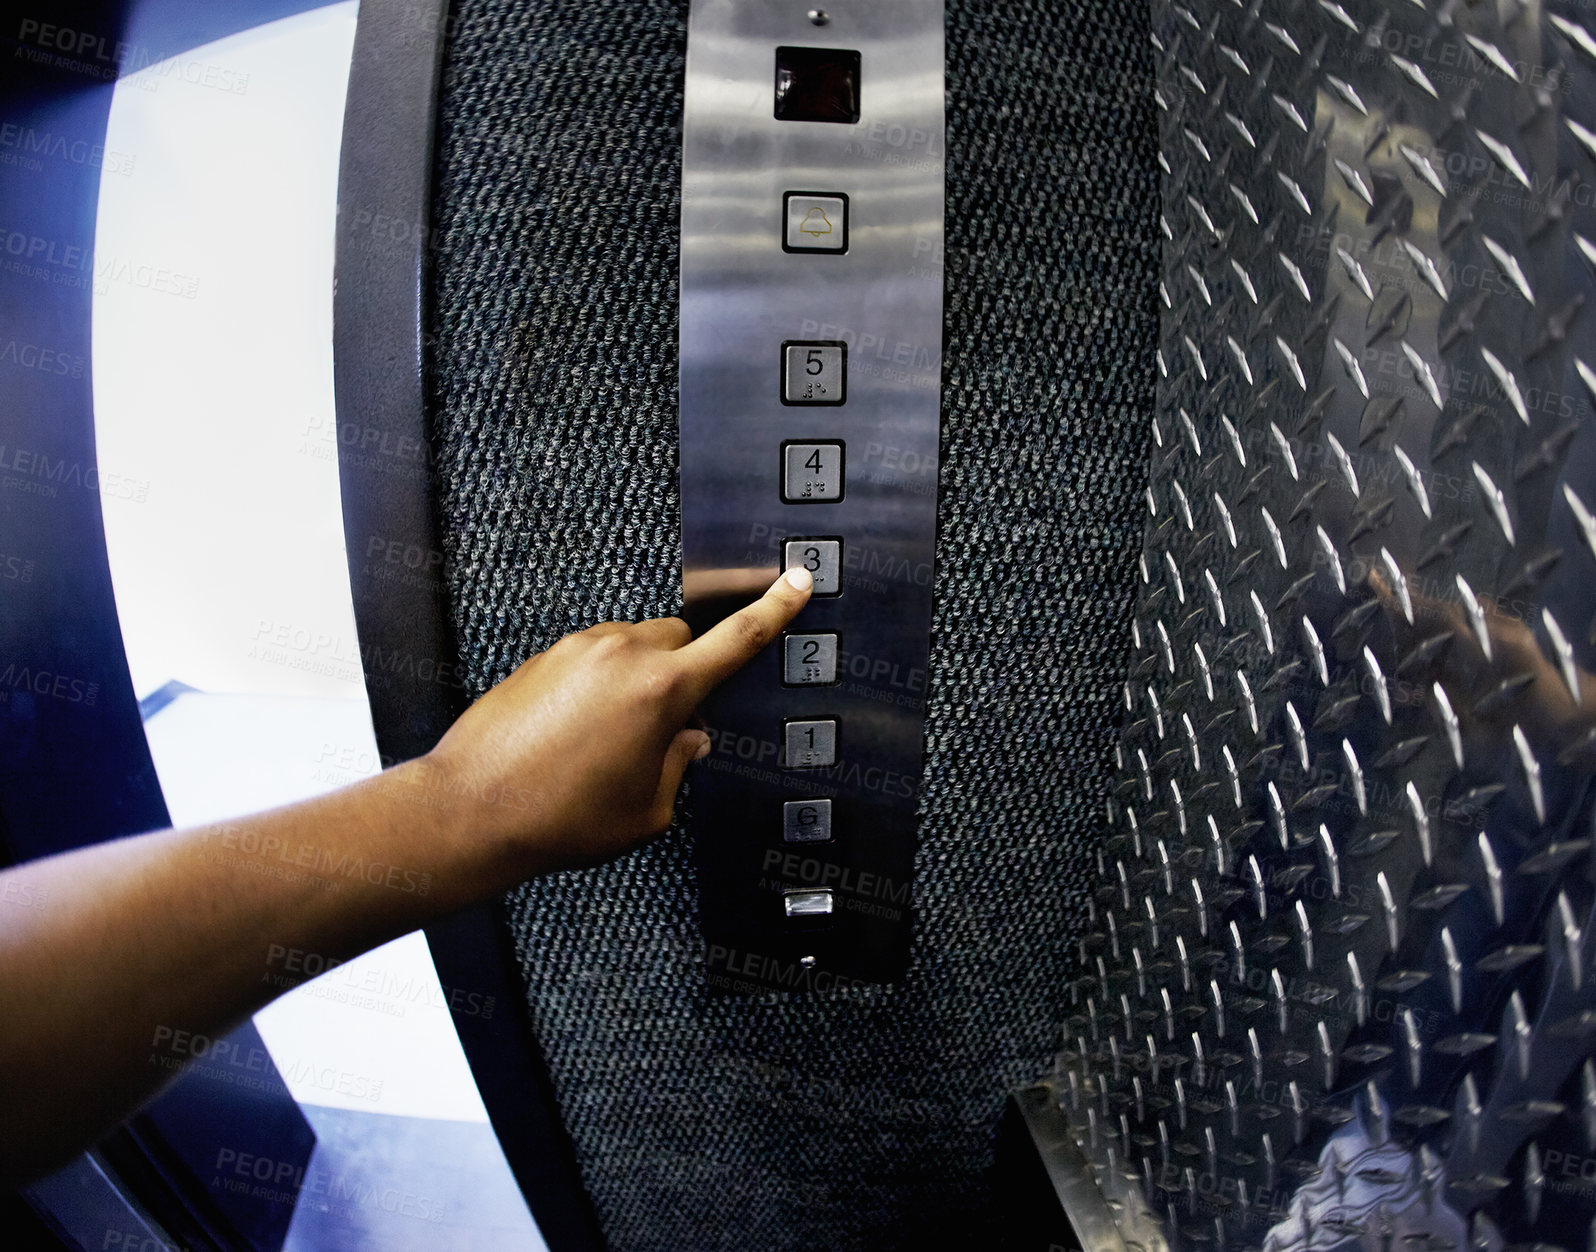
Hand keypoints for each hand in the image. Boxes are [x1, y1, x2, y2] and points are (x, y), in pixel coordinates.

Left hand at [422, 568, 813, 873]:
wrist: (473, 809)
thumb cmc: (561, 819)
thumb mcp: (646, 810)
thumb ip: (680, 765)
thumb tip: (689, 740)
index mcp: (664, 690)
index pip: (737, 639)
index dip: (774, 608)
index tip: (797, 581)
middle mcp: (624, 655)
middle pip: (680, 638)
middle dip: (684, 671)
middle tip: (665, 725)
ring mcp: (579, 649)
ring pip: (633, 645)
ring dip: (637, 678)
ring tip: (609, 738)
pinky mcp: (545, 656)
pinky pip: (592, 657)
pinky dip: (599, 685)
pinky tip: (576, 732)